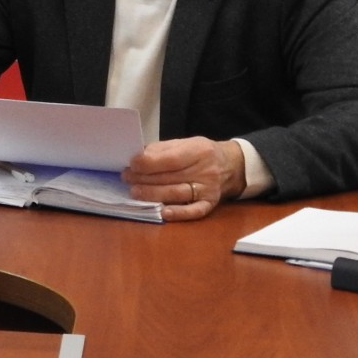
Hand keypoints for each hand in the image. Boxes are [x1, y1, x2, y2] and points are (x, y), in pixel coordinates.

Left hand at [123, 137, 244, 220]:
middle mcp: (206, 171)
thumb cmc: (201, 153)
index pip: (171, 159)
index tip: (132, 164)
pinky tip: (163, 213)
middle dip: (145, 178)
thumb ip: (162, 150)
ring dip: (153, 194)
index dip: (149, 163)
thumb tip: (138, 158)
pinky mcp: (211, 204)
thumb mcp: (185, 143)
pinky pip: (194, 211)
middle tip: (127, 178)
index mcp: (199, 151)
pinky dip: (179, 213)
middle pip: (171, 177)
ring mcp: (209, 189)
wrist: (230, 165)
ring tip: (135, 192)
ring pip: (178, 194)